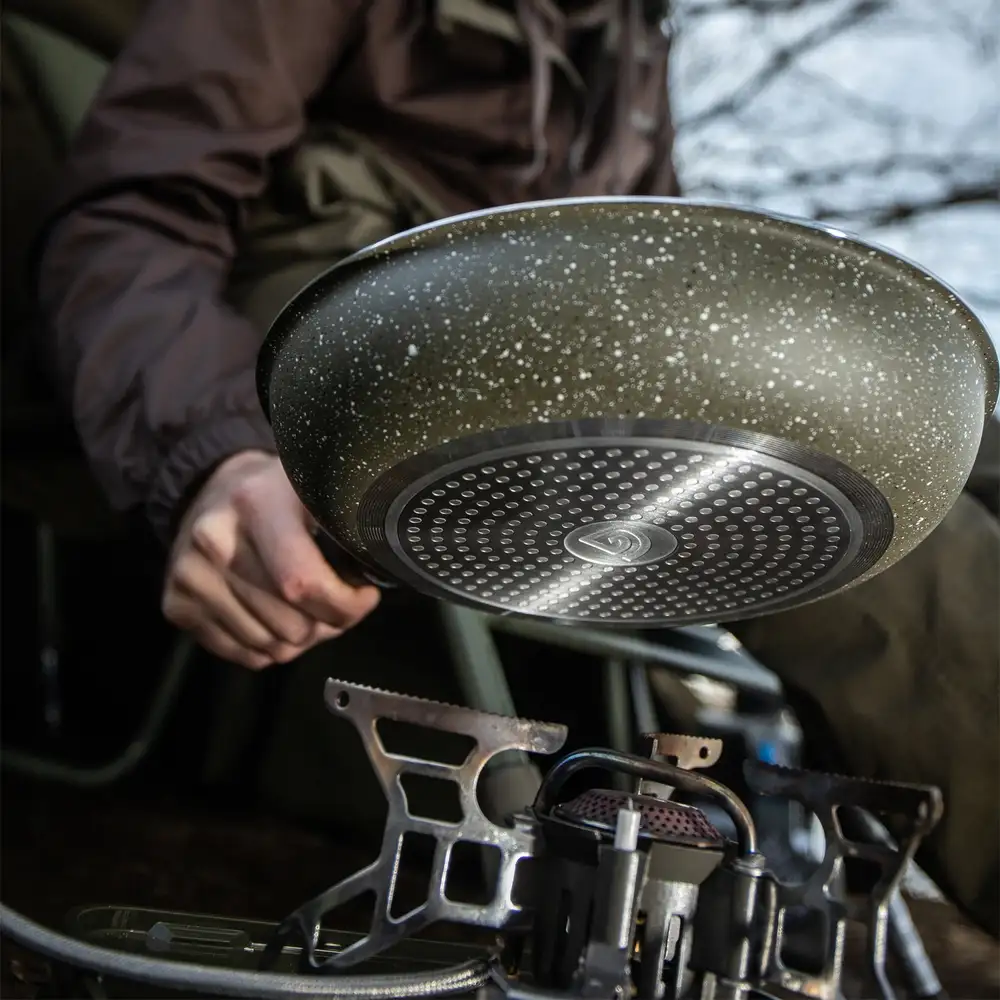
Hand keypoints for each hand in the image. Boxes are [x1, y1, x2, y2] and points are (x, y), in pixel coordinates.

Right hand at [162, 450, 379, 667]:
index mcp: (256, 504)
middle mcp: (215, 540)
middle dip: (328, 624)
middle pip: (293, 626)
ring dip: (300, 639)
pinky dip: (269, 646)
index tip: (364, 597)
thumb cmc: (277, 494)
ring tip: (304, 608)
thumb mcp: (317, 489)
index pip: (304, 585)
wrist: (210, 488)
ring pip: (271, 648)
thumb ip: (347, 525)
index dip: (346, 605)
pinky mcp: (176, 605)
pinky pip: (244, 656)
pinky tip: (274, 615)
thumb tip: (371, 583)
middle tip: (334, 602)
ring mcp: (190, 576)